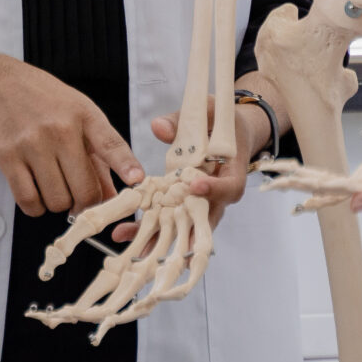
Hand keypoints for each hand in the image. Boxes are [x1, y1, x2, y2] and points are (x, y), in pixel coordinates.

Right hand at [0, 58, 143, 216]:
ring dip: (58, 203)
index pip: (110, 143)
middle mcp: (60, 129)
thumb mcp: (81, 117)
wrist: (1, 85)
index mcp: (85, 116)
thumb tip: (112, 197)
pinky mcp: (7, 158)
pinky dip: (37, 207)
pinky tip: (37, 191)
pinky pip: (29, 202)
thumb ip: (101, 157)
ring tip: (54, 184)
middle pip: (84, 190)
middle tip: (78, 195)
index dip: (125, 165)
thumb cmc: (47, 102)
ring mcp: (32, 144)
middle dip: (85, 202)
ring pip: (57, 201)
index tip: (136, 181)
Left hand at [127, 99, 270, 230]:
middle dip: (183, 232)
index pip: (229, 187)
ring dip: (161, 239)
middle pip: (205, 219)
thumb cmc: (222, 121)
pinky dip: (151, 230)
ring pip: (185, 227)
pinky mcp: (186, 206)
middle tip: (163, 244)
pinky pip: (171, 221)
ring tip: (136, 250)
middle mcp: (219, 196)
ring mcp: (202, 204)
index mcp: (233, 173)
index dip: (214, 189)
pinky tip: (127, 235)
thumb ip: (184, 119)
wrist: (229, 133)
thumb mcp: (208, 111)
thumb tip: (158, 127)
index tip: (194, 185)